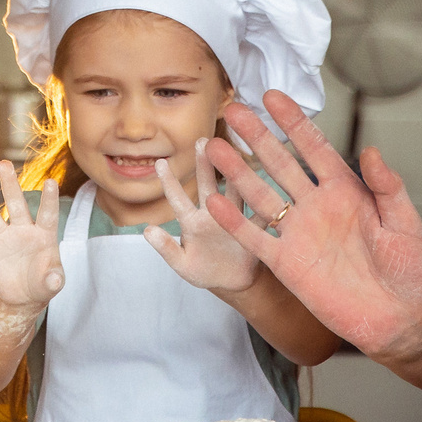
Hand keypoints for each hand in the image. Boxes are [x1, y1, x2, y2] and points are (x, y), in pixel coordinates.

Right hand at [0, 160, 64, 309]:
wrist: (24, 294)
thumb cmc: (43, 282)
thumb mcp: (52, 283)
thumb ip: (54, 280)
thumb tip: (55, 280)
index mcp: (43, 234)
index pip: (47, 215)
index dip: (48, 200)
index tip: (51, 181)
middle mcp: (22, 230)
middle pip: (16, 205)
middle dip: (10, 185)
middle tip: (4, 163)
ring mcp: (3, 238)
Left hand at [144, 142, 260, 294]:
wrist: (232, 281)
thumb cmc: (203, 270)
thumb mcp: (182, 264)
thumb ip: (166, 249)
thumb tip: (147, 230)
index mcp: (192, 222)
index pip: (178, 199)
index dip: (169, 182)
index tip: (159, 162)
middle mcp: (213, 213)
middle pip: (208, 185)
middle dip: (205, 163)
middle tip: (202, 140)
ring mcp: (234, 218)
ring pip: (235, 191)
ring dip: (236, 172)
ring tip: (235, 151)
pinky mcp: (255, 229)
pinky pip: (262, 214)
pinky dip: (268, 202)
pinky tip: (274, 183)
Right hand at [200, 92, 421, 358]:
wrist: (401, 320)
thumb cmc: (411, 271)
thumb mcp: (405, 224)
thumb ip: (388, 188)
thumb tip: (371, 151)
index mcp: (347, 191)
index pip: (315, 148)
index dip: (294, 123)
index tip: (272, 97)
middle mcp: (318, 206)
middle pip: (280, 164)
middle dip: (256, 137)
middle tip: (231, 111)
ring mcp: (300, 233)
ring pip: (261, 196)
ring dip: (237, 173)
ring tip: (213, 147)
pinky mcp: (288, 264)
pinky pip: (256, 239)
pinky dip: (235, 223)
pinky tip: (215, 203)